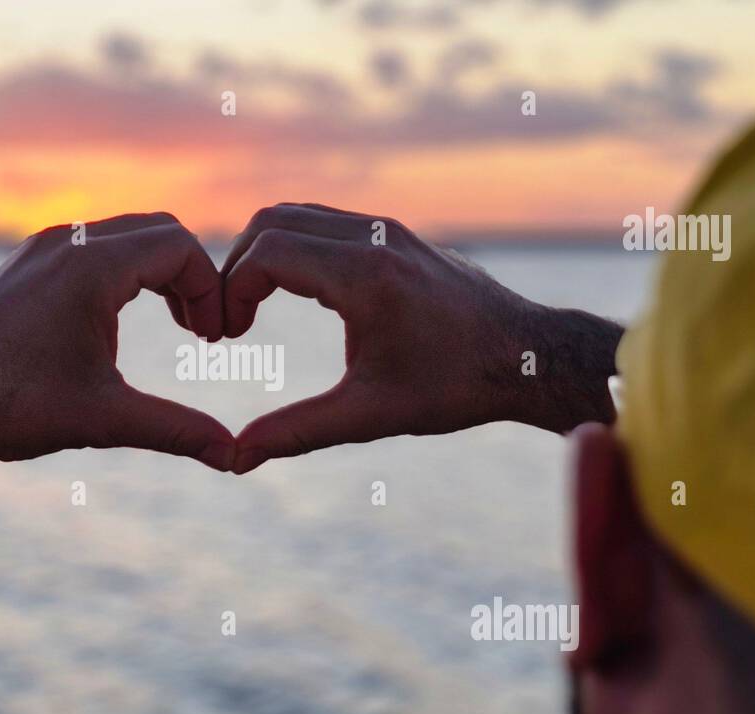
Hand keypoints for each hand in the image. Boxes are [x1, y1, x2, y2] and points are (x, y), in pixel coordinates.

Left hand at [0, 212, 235, 470]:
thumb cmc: (10, 406)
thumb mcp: (104, 418)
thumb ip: (175, 429)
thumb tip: (231, 456)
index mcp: (91, 266)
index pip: (180, 248)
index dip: (210, 291)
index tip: (210, 340)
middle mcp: (65, 243)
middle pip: (157, 230)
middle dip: (190, 276)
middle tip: (198, 329)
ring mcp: (39, 248)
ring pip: (122, 236)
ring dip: (155, 272)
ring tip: (170, 324)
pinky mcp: (22, 263)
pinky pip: (88, 247)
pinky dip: (120, 272)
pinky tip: (114, 324)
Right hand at [221, 203, 619, 473]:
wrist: (526, 358)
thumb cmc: (454, 387)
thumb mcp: (370, 415)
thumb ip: (298, 432)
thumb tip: (238, 458)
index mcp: (365, 276)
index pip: (266, 253)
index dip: (230, 292)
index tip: (227, 336)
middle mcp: (375, 238)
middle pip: (271, 221)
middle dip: (236, 267)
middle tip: (231, 321)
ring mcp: (387, 229)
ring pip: (297, 214)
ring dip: (263, 254)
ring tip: (251, 307)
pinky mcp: (395, 233)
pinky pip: (325, 221)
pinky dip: (293, 247)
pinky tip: (291, 294)